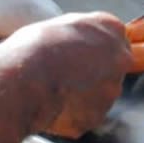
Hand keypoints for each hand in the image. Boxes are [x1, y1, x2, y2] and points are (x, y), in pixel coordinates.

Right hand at [0, 11, 131, 137]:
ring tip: (52, 91)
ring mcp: (110, 90)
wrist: (24, 80)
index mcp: (111, 28)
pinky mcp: (96, 117)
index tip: (76, 56)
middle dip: (90, 75)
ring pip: (97, 96)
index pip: (113, 41)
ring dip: (80, 96)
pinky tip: (51, 106)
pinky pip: (83, 117)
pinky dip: (70, 115)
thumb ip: (79, 35)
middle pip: (109, 70)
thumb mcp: (59, 25)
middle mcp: (119, 58)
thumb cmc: (33, 48)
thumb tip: (78, 43)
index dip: (92, 51)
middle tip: (62, 76)